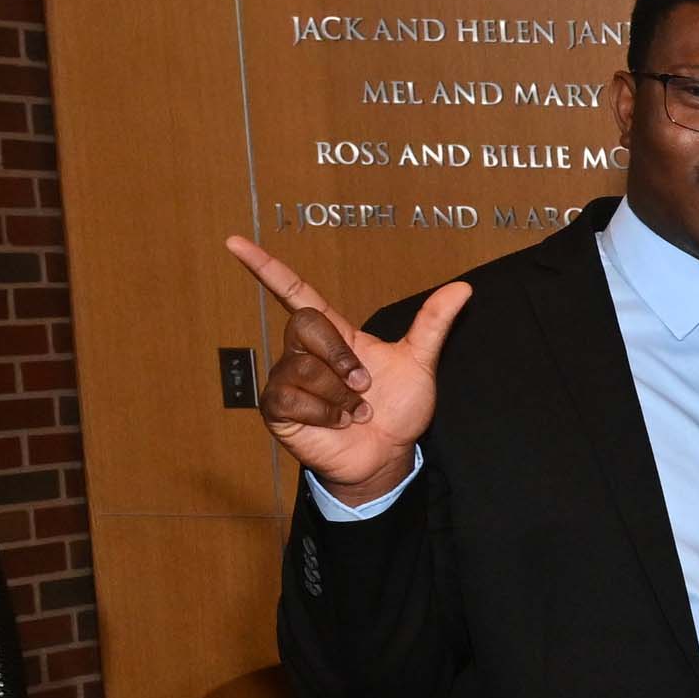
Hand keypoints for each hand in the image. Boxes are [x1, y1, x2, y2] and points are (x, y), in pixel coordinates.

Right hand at [232, 236, 460, 506]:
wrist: (389, 454)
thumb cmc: (397, 409)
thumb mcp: (419, 363)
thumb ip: (433, 324)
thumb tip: (463, 288)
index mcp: (333, 334)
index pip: (294, 292)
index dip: (266, 268)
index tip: (235, 242)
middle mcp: (304, 351)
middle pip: (306, 326)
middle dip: (341, 358)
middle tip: (364, 386)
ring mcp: (287, 379)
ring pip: (303, 368)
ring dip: (339, 395)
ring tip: (354, 411)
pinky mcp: (278, 408)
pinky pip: (292, 398)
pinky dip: (324, 413)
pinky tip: (336, 423)